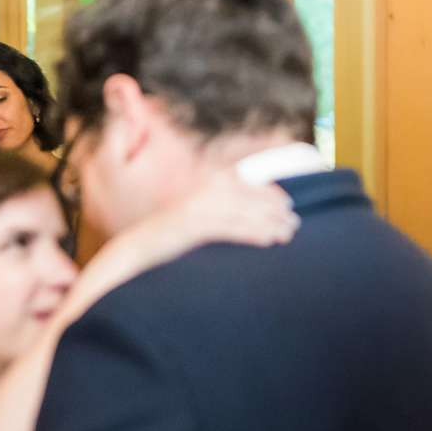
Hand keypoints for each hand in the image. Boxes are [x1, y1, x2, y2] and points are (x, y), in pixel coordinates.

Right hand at [111, 171, 296, 273]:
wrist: (137, 249)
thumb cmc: (169, 236)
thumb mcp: (195, 214)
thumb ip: (219, 208)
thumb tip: (248, 211)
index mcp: (204, 183)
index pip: (243, 181)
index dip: (268, 192)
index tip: (286, 203)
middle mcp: (202, 190)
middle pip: (248, 196)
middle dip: (274, 209)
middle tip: (294, 222)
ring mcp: (198, 207)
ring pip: (244, 212)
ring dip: (270, 223)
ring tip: (288, 234)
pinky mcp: (194, 226)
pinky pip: (232, 228)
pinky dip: (253, 233)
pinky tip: (269, 240)